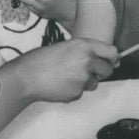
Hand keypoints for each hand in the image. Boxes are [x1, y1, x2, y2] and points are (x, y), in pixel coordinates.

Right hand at [0, 38, 117, 103]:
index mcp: (84, 46)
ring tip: (66, 77)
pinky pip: (81, 92)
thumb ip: (83, 51)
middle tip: (86, 71)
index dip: (111, 58)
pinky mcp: (78, 93)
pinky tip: (60, 85)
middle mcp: (87, 61)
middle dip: (100, 72)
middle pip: (108, 70)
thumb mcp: (64, 47)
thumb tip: (103, 60)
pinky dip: (74, 90)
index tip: (109, 61)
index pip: (112, 52)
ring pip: (94, 83)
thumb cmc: (39, 60)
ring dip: (85, 82)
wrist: (26, 77)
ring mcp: (83, 78)